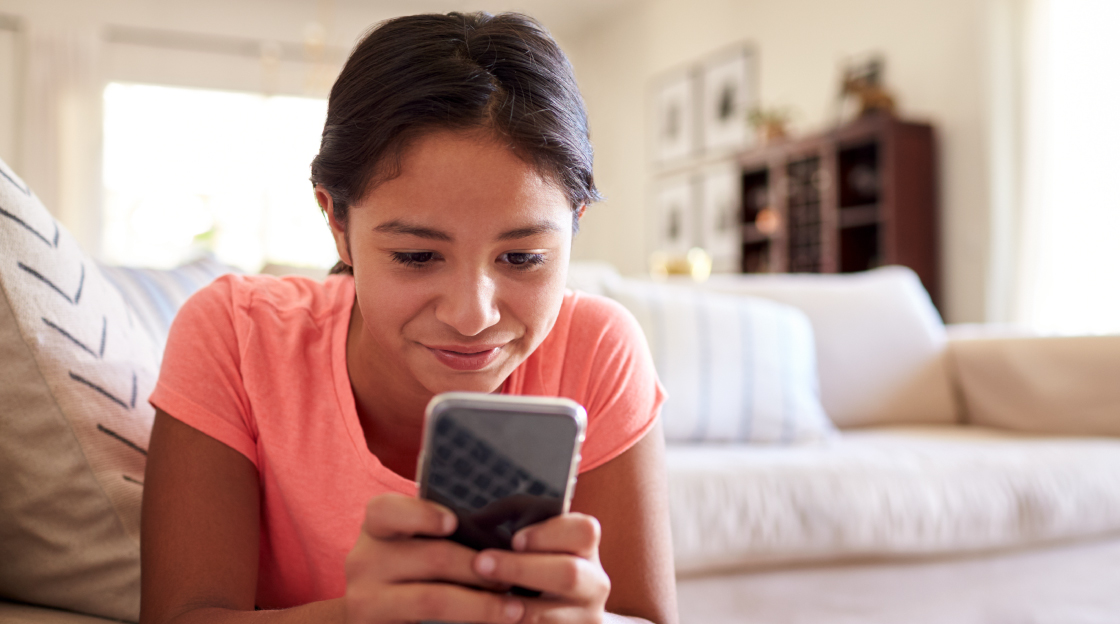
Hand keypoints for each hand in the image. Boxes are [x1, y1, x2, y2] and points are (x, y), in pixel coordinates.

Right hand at [345, 493, 525, 623]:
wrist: (371, 615)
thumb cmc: (404, 571)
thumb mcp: (409, 546)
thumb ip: (439, 535)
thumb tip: (499, 539)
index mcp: (376, 528)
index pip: (387, 510)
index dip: (422, 514)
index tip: (453, 522)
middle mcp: (363, 560)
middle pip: (429, 556)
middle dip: (478, 567)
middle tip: (511, 577)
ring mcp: (366, 599)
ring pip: (433, 598)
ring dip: (481, 604)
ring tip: (513, 608)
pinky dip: (467, 623)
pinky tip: (491, 623)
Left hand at [471, 513, 610, 623]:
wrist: (555, 608)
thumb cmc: (534, 558)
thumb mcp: (530, 532)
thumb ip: (510, 515)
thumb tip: (476, 521)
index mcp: (587, 549)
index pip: (585, 531)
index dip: (550, 533)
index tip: (515, 539)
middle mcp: (593, 584)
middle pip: (569, 574)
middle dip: (521, 568)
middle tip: (480, 563)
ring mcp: (583, 618)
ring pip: (549, 615)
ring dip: (509, 605)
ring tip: (477, 597)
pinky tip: (487, 617)